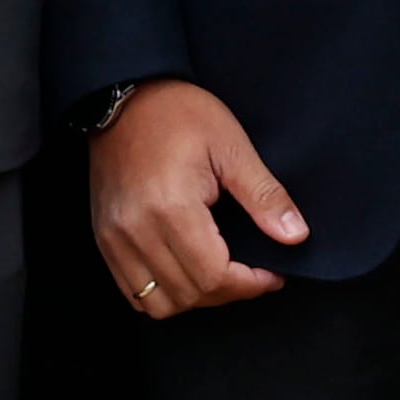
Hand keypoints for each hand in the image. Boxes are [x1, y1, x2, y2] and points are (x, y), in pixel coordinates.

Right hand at [88, 78, 307, 317]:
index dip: (249, 284)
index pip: (213, 276)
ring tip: (222, 274)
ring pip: (157, 303)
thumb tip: (295, 235)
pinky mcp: (104, 239)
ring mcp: (114, 239)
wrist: (125, 96)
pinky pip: (132, 292)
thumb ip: (264, 196)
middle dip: (229, 292)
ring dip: (196, 298)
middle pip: (188, 295)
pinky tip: (188, 270)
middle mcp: (136, 231)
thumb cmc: (179, 113)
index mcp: (171, 207)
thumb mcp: (232, 145)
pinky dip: (163, 293)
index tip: (272, 275)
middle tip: (255, 274)